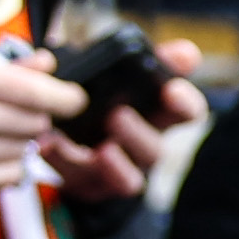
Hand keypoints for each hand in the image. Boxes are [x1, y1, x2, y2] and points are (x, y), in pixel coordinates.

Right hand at [0, 43, 81, 197]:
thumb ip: (3, 67)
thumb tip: (47, 64)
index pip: (31, 91)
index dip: (64, 96)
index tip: (75, 99)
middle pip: (34, 122)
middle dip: (34, 116)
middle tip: (14, 112)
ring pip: (24, 150)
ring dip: (19, 141)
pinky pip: (10, 176)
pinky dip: (8, 164)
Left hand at [41, 39, 211, 210]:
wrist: (69, 132)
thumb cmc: (104, 97)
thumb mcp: (125, 72)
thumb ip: (153, 60)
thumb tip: (186, 52)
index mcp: (157, 116)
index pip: (188, 113)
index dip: (185, 103)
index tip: (172, 89)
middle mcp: (143, 147)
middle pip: (157, 151)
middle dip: (139, 135)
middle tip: (118, 115)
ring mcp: (118, 171)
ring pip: (130, 180)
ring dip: (116, 164)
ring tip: (99, 148)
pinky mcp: (89, 186)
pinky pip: (82, 184)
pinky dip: (65, 164)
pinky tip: (51, 144)